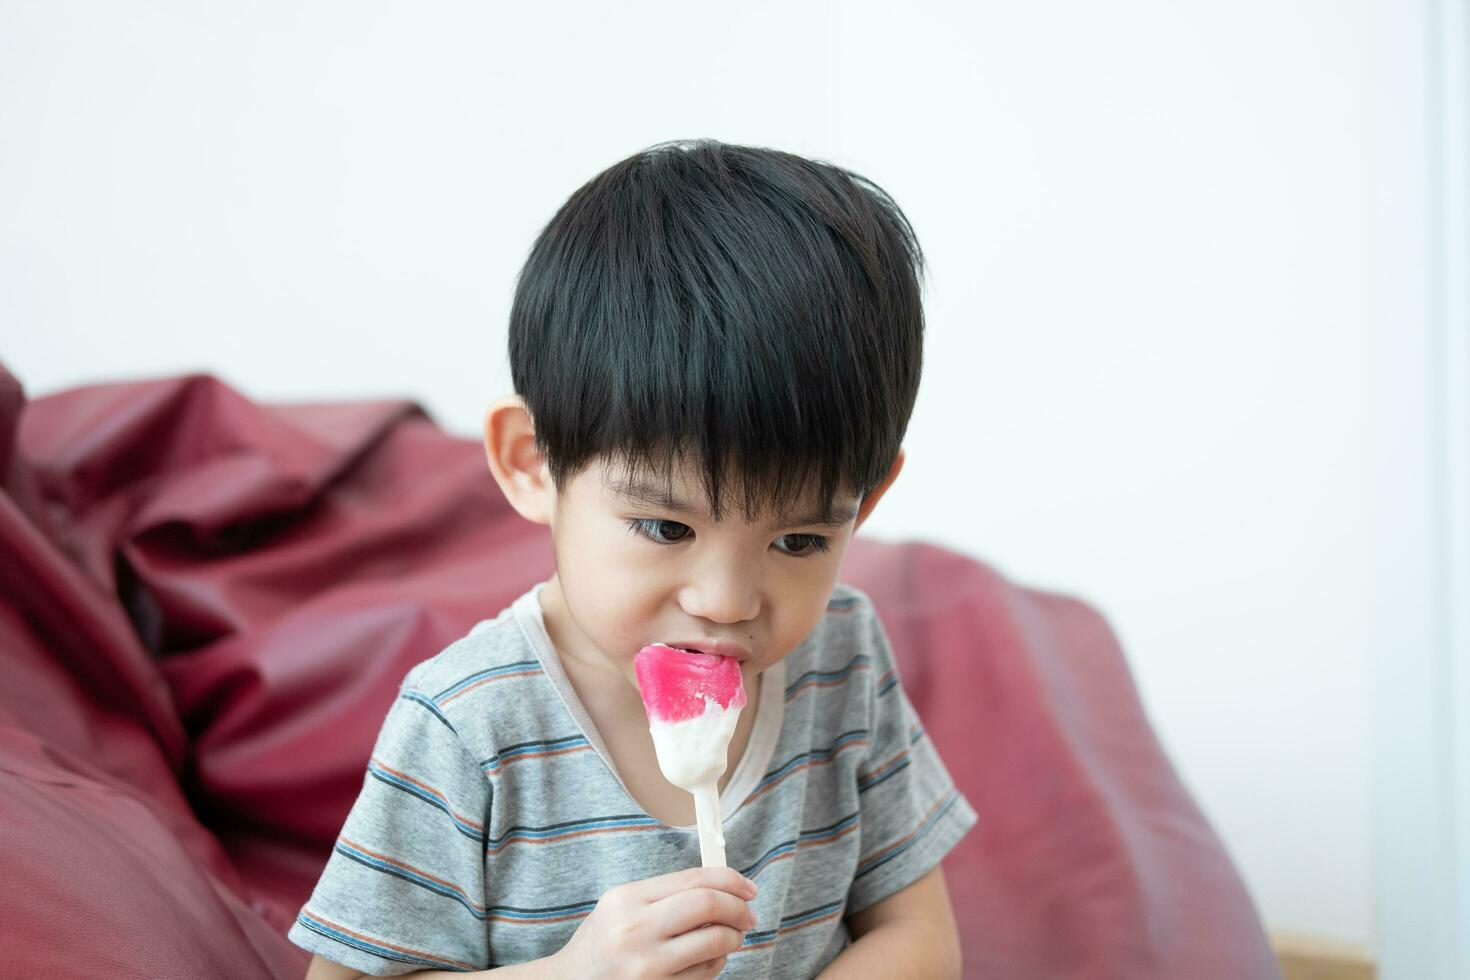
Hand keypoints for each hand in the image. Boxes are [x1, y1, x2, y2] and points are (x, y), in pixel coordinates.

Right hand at [549, 866, 758, 978]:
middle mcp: (635, 931)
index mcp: (626, 899)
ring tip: (730, 938)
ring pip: (714, 943)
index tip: (748, 888)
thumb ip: (667, 895)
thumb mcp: (622, 906)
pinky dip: (715, 963)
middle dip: (738, 909)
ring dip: (733, 938)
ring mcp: (646, 967)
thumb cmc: (603, 942)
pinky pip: (704, 974)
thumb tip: (724, 888)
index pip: (693, 879)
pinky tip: (707, 960)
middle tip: (747, 914)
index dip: (730, 880)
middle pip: (708, 905)